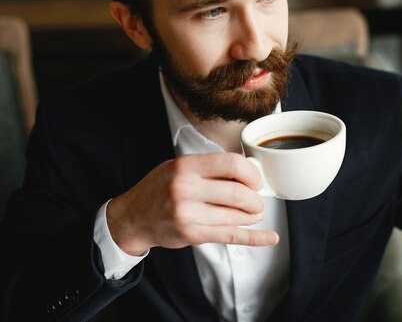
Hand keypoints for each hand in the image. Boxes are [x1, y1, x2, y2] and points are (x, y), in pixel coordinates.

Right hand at [106, 152, 278, 255]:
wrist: (132, 217)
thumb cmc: (159, 189)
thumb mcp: (178, 167)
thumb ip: (209, 168)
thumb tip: (248, 171)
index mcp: (186, 166)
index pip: (232, 164)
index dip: (251, 173)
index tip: (254, 180)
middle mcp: (186, 187)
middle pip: (238, 192)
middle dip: (255, 198)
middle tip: (257, 201)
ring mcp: (188, 212)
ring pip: (236, 215)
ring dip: (252, 215)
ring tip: (254, 214)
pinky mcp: (191, 234)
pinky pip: (230, 235)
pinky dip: (254, 238)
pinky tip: (269, 237)